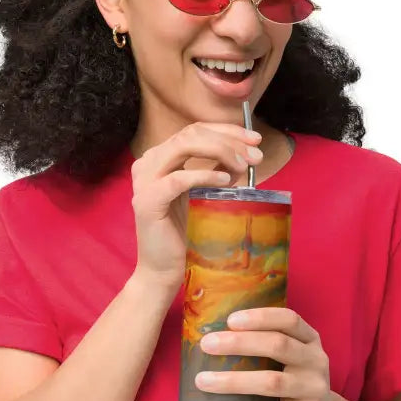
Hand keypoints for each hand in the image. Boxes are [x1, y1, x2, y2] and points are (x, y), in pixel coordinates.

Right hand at [130, 122, 262, 289]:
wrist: (162, 270)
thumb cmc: (183, 234)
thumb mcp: (202, 194)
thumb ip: (215, 171)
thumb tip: (244, 155)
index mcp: (160, 158)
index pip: (195, 130)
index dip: (227, 130)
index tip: (255, 140)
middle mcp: (147, 163)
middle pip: (191, 133)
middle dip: (229, 140)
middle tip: (256, 155)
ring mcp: (144, 181)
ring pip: (184, 146)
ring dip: (220, 151)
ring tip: (244, 166)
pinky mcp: (147, 201)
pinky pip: (179, 179)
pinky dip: (205, 175)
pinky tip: (226, 180)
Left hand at [194, 307, 338, 400]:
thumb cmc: (294, 382)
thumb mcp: (292, 358)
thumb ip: (266, 344)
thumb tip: (214, 335)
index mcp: (310, 340)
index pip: (289, 320)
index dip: (260, 318)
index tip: (230, 320)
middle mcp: (316, 361)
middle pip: (278, 346)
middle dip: (239, 343)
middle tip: (206, 345)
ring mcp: (314, 390)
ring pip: (271, 382)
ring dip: (233, 381)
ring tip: (202, 381)